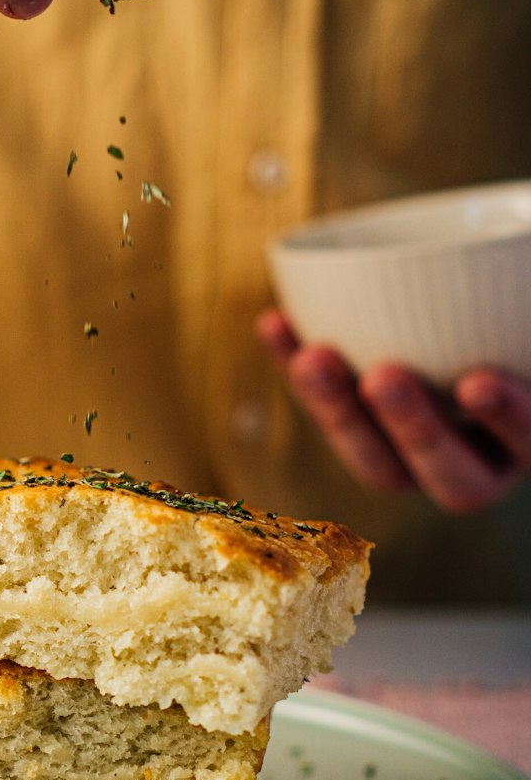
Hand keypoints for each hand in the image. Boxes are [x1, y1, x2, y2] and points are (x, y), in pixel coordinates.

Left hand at [256, 309, 530, 511]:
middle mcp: (482, 461)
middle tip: (384, 375)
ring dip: (336, 412)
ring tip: (312, 356)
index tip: (481, 382)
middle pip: (448, 476)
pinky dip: (296, 366)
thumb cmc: (525, 303)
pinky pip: (328, 411)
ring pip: (377, 462)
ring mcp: (419, 453)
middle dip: (412, 428)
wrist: (484, 308)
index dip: (511, 420)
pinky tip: (272, 322)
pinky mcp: (365, 425)